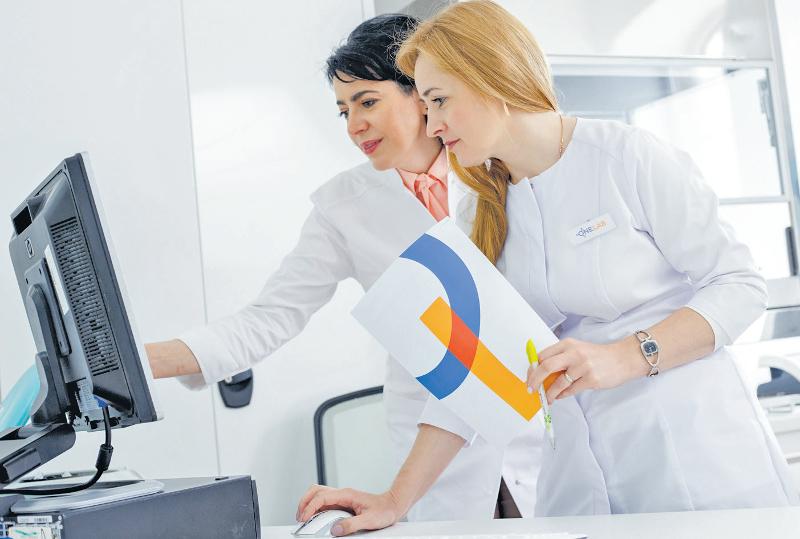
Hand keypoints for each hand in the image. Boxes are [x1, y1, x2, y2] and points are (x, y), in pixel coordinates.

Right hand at [296, 484, 404, 536]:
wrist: (392, 505)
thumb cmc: (384, 510)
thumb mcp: (369, 520)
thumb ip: (352, 525)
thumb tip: (335, 530)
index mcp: (346, 495)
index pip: (322, 497)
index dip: (310, 507)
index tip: (304, 518)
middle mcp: (342, 494)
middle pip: (316, 491)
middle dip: (304, 502)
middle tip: (299, 517)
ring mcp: (342, 498)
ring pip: (319, 494)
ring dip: (309, 503)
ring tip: (304, 517)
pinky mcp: (343, 503)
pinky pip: (325, 502)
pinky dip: (316, 508)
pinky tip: (315, 517)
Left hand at [527, 337, 646, 402]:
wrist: (623, 358)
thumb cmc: (597, 356)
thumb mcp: (577, 350)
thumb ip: (561, 358)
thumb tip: (541, 374)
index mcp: (567, 344)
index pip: (543, 356)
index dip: (533, 368)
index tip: (529, 377)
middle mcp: (574, 353)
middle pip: (546, 366)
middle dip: (534, 380)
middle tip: (531, 390)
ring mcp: (583, 366)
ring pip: (558, 382)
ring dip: (549, 393)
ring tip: (547, 398)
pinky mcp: (591, 379)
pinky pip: (570, 390)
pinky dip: (562, 395)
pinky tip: (559, 396)